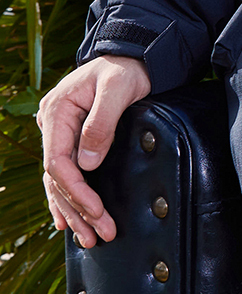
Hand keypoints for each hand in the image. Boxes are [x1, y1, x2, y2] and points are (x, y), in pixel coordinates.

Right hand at [38, 54, 151, 246]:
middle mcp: (53, 124)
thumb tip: (87, 163)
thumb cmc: (127, 68)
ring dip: (74, 210)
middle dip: (78, 208)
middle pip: (58, 177)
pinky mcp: (75, 138)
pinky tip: (68, 220)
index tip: (96, 210)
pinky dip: (67, 198)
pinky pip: (66, 173)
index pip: (58, 162)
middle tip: (99, 235)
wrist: (136, 55)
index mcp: (57, 112)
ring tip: (89, 238)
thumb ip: (101, 123)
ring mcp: (61, 132)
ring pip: (61, 180)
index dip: (76, 190)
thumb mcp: (118, 89)